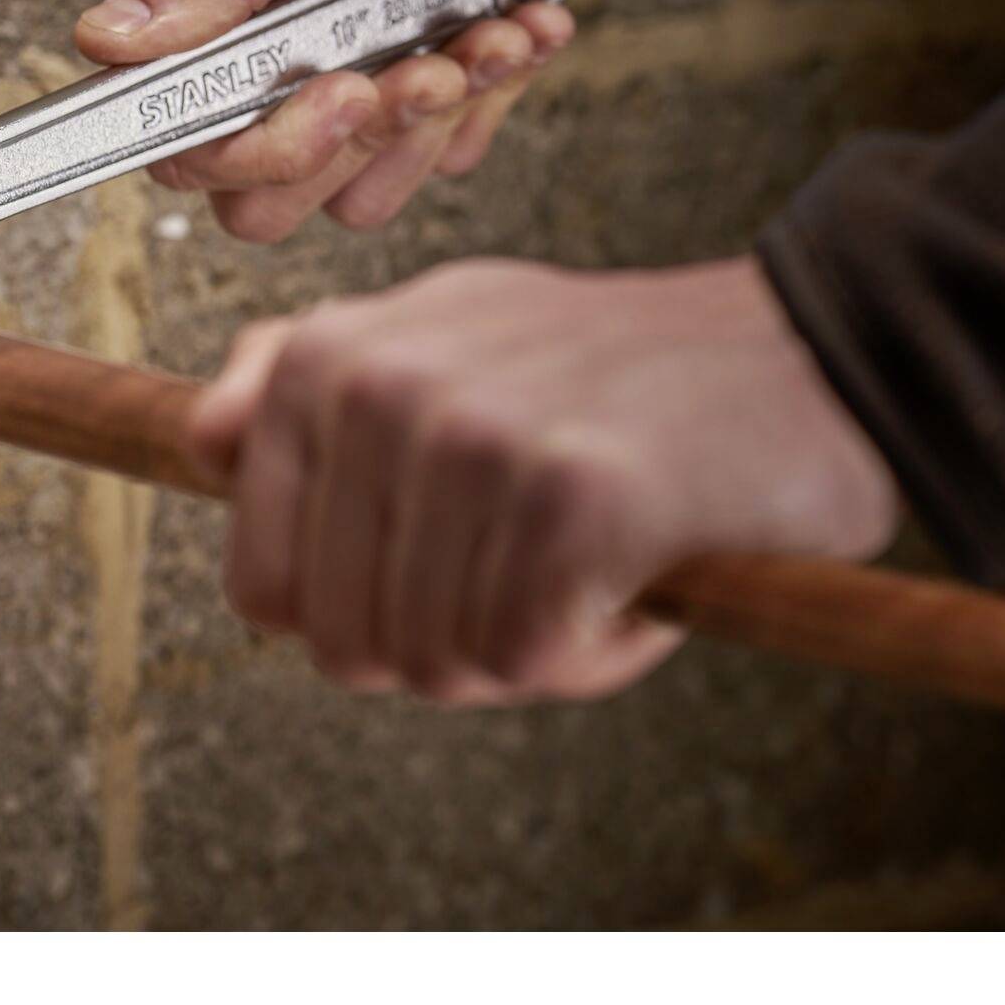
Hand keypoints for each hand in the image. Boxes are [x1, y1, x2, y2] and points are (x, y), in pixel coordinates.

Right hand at [75, 0, 677, 240]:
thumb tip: (102, 40)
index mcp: (224, 3)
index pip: (184, 141)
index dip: (251, 153)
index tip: (337, 95)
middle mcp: (276, 56)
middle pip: (265, 194)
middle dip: (358, 142)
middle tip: (417, 69)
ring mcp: (354, 79)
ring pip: (358, 194)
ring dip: (437, 120)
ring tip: (483, 32)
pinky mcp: (427, 95)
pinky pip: (441, 158)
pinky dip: (492, 95)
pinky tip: (515, 21)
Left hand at [185, 256, 898, 703]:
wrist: (802, 350)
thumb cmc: (603, 376)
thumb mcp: (437, 340)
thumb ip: (302, 389)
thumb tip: (201, 440)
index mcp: (325, 361)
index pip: (262, 592)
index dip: (360, 615)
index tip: (444, 561)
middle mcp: (379, 386)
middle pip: (349, 649)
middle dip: (448, 640)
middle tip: (534, 559)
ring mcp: (470, 436)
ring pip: (440, 665)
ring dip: (532, 641)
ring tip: (591, 546)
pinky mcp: (571, 495)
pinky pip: (531, 663)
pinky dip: (602, 647)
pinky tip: (640, 562)